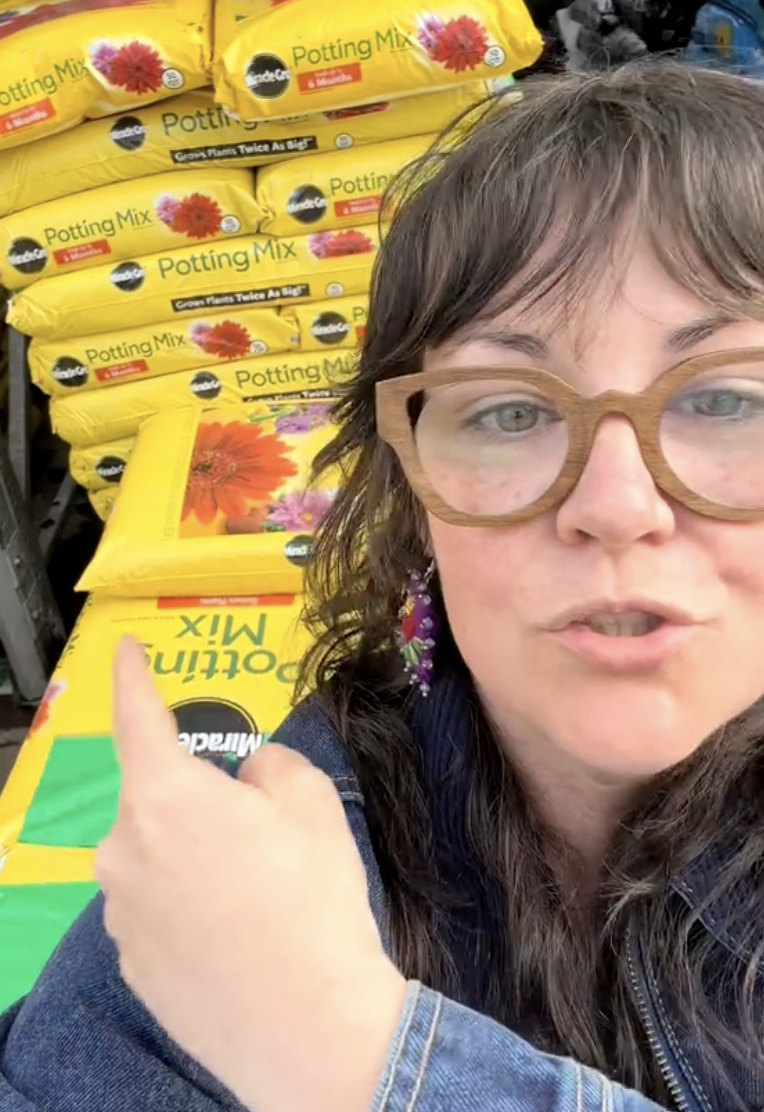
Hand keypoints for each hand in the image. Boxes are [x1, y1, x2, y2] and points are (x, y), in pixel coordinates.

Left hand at [97, 637, 406, 1111]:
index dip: (132, 677)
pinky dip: (185, 906)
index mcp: (163, 798)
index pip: (138, 718)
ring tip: (253, 898)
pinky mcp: (130, 963)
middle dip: (197, 803)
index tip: (126, 650)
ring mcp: (119, 911)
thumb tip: (247, 777)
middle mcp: (122, 849)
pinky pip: (154, 908)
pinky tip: (232, 936)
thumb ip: (269, 766)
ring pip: (154, 856)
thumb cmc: (312, 901)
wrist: (309, 1028)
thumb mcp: (312, 805)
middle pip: (156, 800)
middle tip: (260, 837)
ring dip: (190, 858)